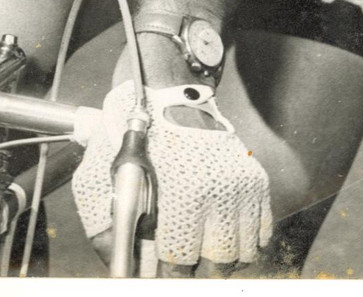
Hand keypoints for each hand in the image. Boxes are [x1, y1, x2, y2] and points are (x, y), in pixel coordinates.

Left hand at [72, 38, 271, 275]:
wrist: (167, 89)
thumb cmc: (132, 135)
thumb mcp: (99, 172)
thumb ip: (104, 228)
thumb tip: (121, 269)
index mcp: (182, 191)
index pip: (180, 261)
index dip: (165, 273)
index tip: (158, 271)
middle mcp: (220, 190)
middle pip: (217, 264)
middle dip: (195, 269)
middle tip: (179, 263)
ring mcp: (242, 184)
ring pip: (243, 254)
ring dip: (221, 261)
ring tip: (200, 251)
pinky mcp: (256, 179)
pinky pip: (262, 234)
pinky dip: (245, 243)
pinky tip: (220, 234)